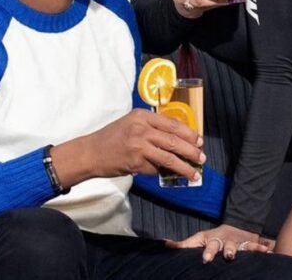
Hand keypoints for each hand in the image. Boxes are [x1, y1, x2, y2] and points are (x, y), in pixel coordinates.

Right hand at [52, 109, 204, 186]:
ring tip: (194, 173)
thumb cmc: (112, 138)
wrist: (90, 152)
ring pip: (170, 157)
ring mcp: (139, 146)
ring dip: (185, 167)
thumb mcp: (131, 124)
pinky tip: (169, 176)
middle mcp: (141, 129)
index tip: (199, 141)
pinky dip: (162, 173)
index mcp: (142, 116)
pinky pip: (156, 169)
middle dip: (191, 151)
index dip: (188, 133)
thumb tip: (178, 138)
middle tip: (201, 158)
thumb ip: (151, 127)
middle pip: (175, 140)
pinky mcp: (136, 162)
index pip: (172, 123)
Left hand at [164, 224, 273, 262]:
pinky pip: (257, 245)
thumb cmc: (213, 238)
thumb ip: (183, 244)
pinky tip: (269, 250)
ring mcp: (238, 242)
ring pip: (242, 246)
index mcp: (212, 240)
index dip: (207, 252)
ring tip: (253, 252)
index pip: (208, 245)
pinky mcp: (249, 243)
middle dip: (226, 251)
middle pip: (225, 246)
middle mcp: (225, 241)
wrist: (234, 226)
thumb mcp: (198, 238)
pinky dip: (263, 247)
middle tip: (227, 256)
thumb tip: (165, 245)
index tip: (205, 259)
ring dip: (246, 248)